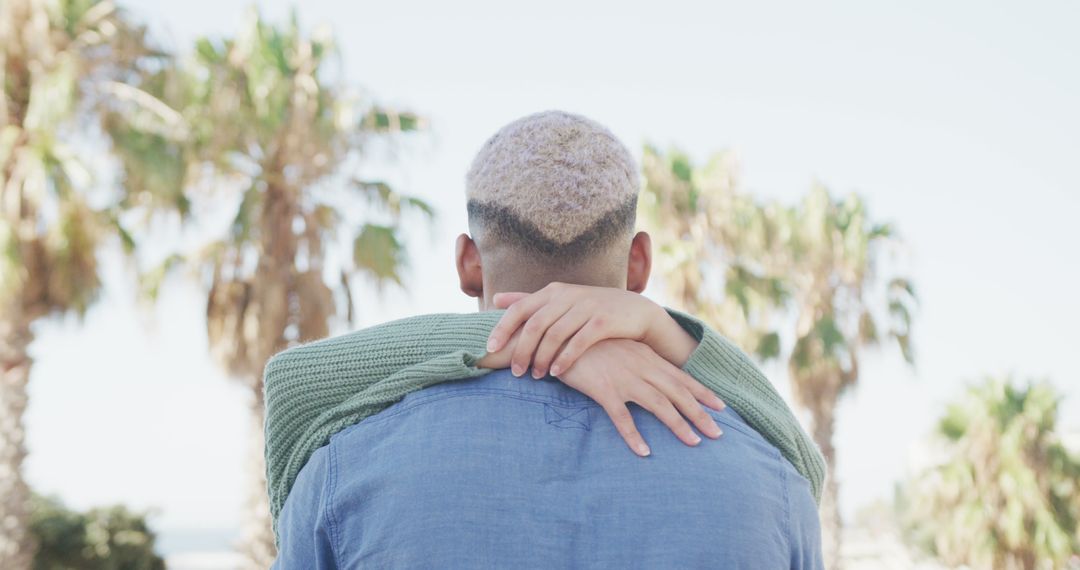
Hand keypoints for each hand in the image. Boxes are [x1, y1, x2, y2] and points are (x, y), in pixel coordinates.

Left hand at [486, 282, 697, 378]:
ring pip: (555, 335)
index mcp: (554, 292)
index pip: (520, 309)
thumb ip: (529, 300)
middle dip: (522, 350)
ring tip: (536, 376)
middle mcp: (567, 296)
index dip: (502, 328)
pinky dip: (564, 359)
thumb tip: (496, 299)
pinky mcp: (603, 321)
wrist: (635, 311)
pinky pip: (578, 342)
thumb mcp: (561, 300)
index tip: (490, 348)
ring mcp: (586, 307)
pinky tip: (556, 372)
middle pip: (535, 325)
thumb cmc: (591, 309)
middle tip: (516, 371)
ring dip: (542, 358)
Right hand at [557, 339, 724, 455]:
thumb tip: (651, 378)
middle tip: (718, 434)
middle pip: (677, 393)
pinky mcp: (602, 389)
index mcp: (645, 356)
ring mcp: (622, 378)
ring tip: (693, 443)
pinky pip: (621, 417)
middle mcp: (640, 366)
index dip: (703, 393)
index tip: (721, 408)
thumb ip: (636, 361)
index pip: (681, 377)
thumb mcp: (618, 348)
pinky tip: (644, 452)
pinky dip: (634, 435)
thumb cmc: (587, 344)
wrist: (558, 333)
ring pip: (658, 404)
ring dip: (678, 425)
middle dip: (700, 414)